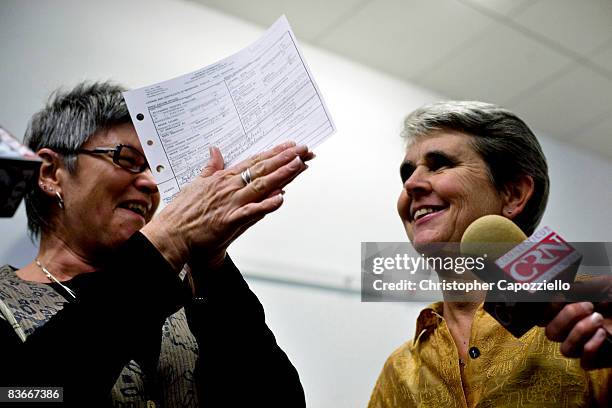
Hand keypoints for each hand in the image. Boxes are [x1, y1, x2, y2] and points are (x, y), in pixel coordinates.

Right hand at [142, 141, 313, 269]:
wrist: (171, 234)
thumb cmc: (182, 212)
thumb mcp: (195, 183)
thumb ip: (209, 167)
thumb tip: (214, 151)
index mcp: (222, 178)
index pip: (253, 162)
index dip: (273, 153)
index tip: (289, 146)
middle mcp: (229, 187)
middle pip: (262, 170)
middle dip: (284, 159)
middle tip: (303, 150)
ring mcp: (230, 203)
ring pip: (261, 185)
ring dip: (281, 175)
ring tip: (299, 165)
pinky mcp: (229, 220)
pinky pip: (252, 211)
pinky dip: (267, 205)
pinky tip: (282, 198)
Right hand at [542, 277, 611, 369]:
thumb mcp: (605, 285)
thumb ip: (582, 287)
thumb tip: (560, 289)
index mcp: (574, 311)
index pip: (546, 316)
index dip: (548, 307)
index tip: (560, 296)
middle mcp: (578, 329)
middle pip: (551, 333)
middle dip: (565, 317)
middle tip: (588, 306)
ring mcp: (588, 346)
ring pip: (564, 349)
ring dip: (578, 332)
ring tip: (599, 319)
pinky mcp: (601, 360)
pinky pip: (584, 362)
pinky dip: (591, 348)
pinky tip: (604, 334)